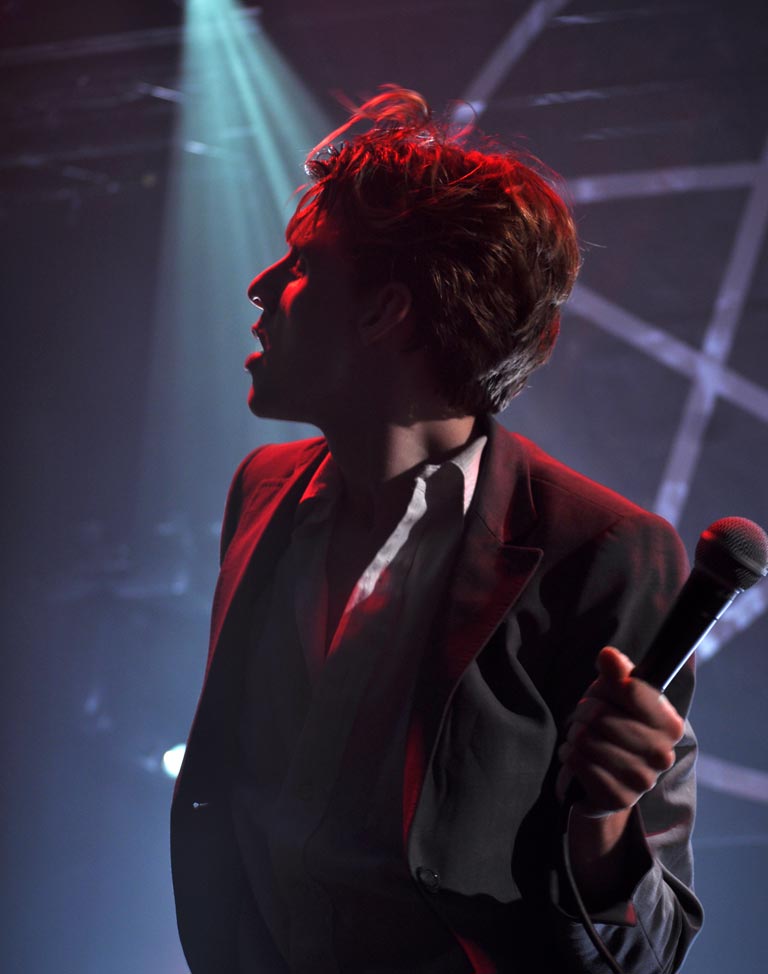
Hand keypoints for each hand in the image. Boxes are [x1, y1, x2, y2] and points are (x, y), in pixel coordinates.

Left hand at [556, 646, 684, 816]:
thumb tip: (609, 655)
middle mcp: (663, 754)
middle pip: (599, 715)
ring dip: (574, 735)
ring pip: (586, 739)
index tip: (604, 693)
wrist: (599, 774)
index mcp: (670, 724)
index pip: (630, 688)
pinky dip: (569, 754)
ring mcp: (643, 780)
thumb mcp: (612, 693)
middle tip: (585, 720)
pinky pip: (578, 762)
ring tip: (582, 739)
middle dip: (582, 713)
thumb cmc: (610, 725)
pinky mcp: (618, 798)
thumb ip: (616, 672)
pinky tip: (577, 756)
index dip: (605, 687)